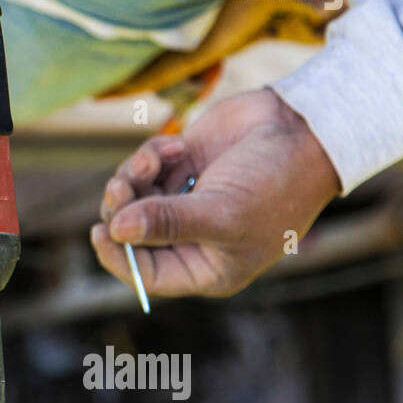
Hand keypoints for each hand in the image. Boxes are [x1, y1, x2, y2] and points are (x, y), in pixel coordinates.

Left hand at [89, 89, 341, 297]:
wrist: (302, 128)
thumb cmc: (276, 182)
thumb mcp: (223, 211)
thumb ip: (168, 223)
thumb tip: (118, 230)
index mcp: (207, 266)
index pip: (147, 274)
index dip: (118, 257)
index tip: (101, 232)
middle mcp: (192, 238)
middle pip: (130, 234)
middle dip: (121, 209)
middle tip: (121, 186)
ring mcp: (185, 201)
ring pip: (131, 199)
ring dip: (133, 177)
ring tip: (152, 160)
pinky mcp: (181, 168)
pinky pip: (144, 169)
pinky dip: (151, 156)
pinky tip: (176, 145)